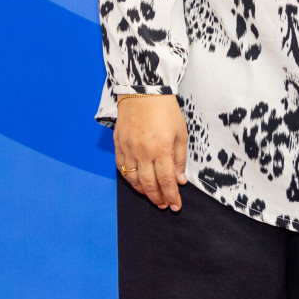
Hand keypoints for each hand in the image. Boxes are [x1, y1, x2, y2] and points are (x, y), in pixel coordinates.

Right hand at [113, 94, 188, 210]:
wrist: (143, 92)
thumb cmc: (166, 111)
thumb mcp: (180, 133)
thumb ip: (179, 158)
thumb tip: (180, 180)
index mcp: (161, 149)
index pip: (166, 180)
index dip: (171, 196)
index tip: (176, 206)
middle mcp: (143, 153)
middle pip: (149, 184)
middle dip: (157, 198)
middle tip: (164, 205)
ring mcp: (128, 150)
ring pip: (133, 179)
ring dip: (143, 191)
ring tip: (152, 196)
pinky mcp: (118, 145)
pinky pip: (122, 168)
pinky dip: (129, 178)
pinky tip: (137, 182)